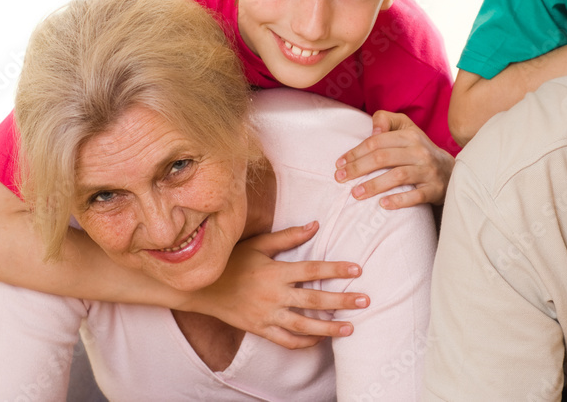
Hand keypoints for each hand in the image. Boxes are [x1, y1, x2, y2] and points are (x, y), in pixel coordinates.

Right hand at [182, 223, 368, 349]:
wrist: (201, 288)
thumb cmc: (232, 261)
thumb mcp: (258, 244)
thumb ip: (288, 237)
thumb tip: (315, 225)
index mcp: (275, 272)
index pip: (311, 270)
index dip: (335, 270)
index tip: (357, 269)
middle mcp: (273, 295)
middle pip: (313, 300)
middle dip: (341, 301)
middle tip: (364, 301)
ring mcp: (267, 315)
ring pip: (302, 325)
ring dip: (328, 328)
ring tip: (350, 328)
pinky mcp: (260, 329)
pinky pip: (285, 340)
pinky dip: (303, 342)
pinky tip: (320, 339)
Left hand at [335, 110, 453, 207]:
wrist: (450, 171)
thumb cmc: (418, 149)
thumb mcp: (406, 128)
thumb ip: (386, 120)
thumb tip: (372, 129)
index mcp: (410, 135)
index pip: (377, 142)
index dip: (355, 152)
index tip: (339, 164)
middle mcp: (419, 151)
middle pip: (383, 158)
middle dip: (358, 168)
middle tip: (340, 179)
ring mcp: (428, 171)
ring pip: (398, 176)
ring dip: (374, 185)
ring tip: (355, 193)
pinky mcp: (434, 189)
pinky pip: (416, 196)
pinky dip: (399, 200)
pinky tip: (382, 205)